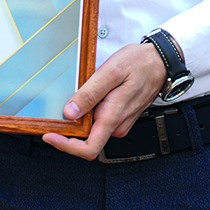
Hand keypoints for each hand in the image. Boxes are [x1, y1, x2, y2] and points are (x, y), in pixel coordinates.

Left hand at [39, 41, 166, 159]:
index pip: (88, 148)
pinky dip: (89, 112)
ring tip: (75, 97)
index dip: (66, 146)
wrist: (160, 61)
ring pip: (92, 129)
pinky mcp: (120, 116)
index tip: (49, 136)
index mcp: (113, 117)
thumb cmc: (139, 63)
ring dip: (80, 118)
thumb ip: (90, 94)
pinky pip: (99, 121)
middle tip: (54, 113)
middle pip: (86, 140)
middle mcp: (117, 125)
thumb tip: (70, 114)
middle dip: (69, 130)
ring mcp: (120, 122)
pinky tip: (87, 97)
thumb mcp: (111, 72)